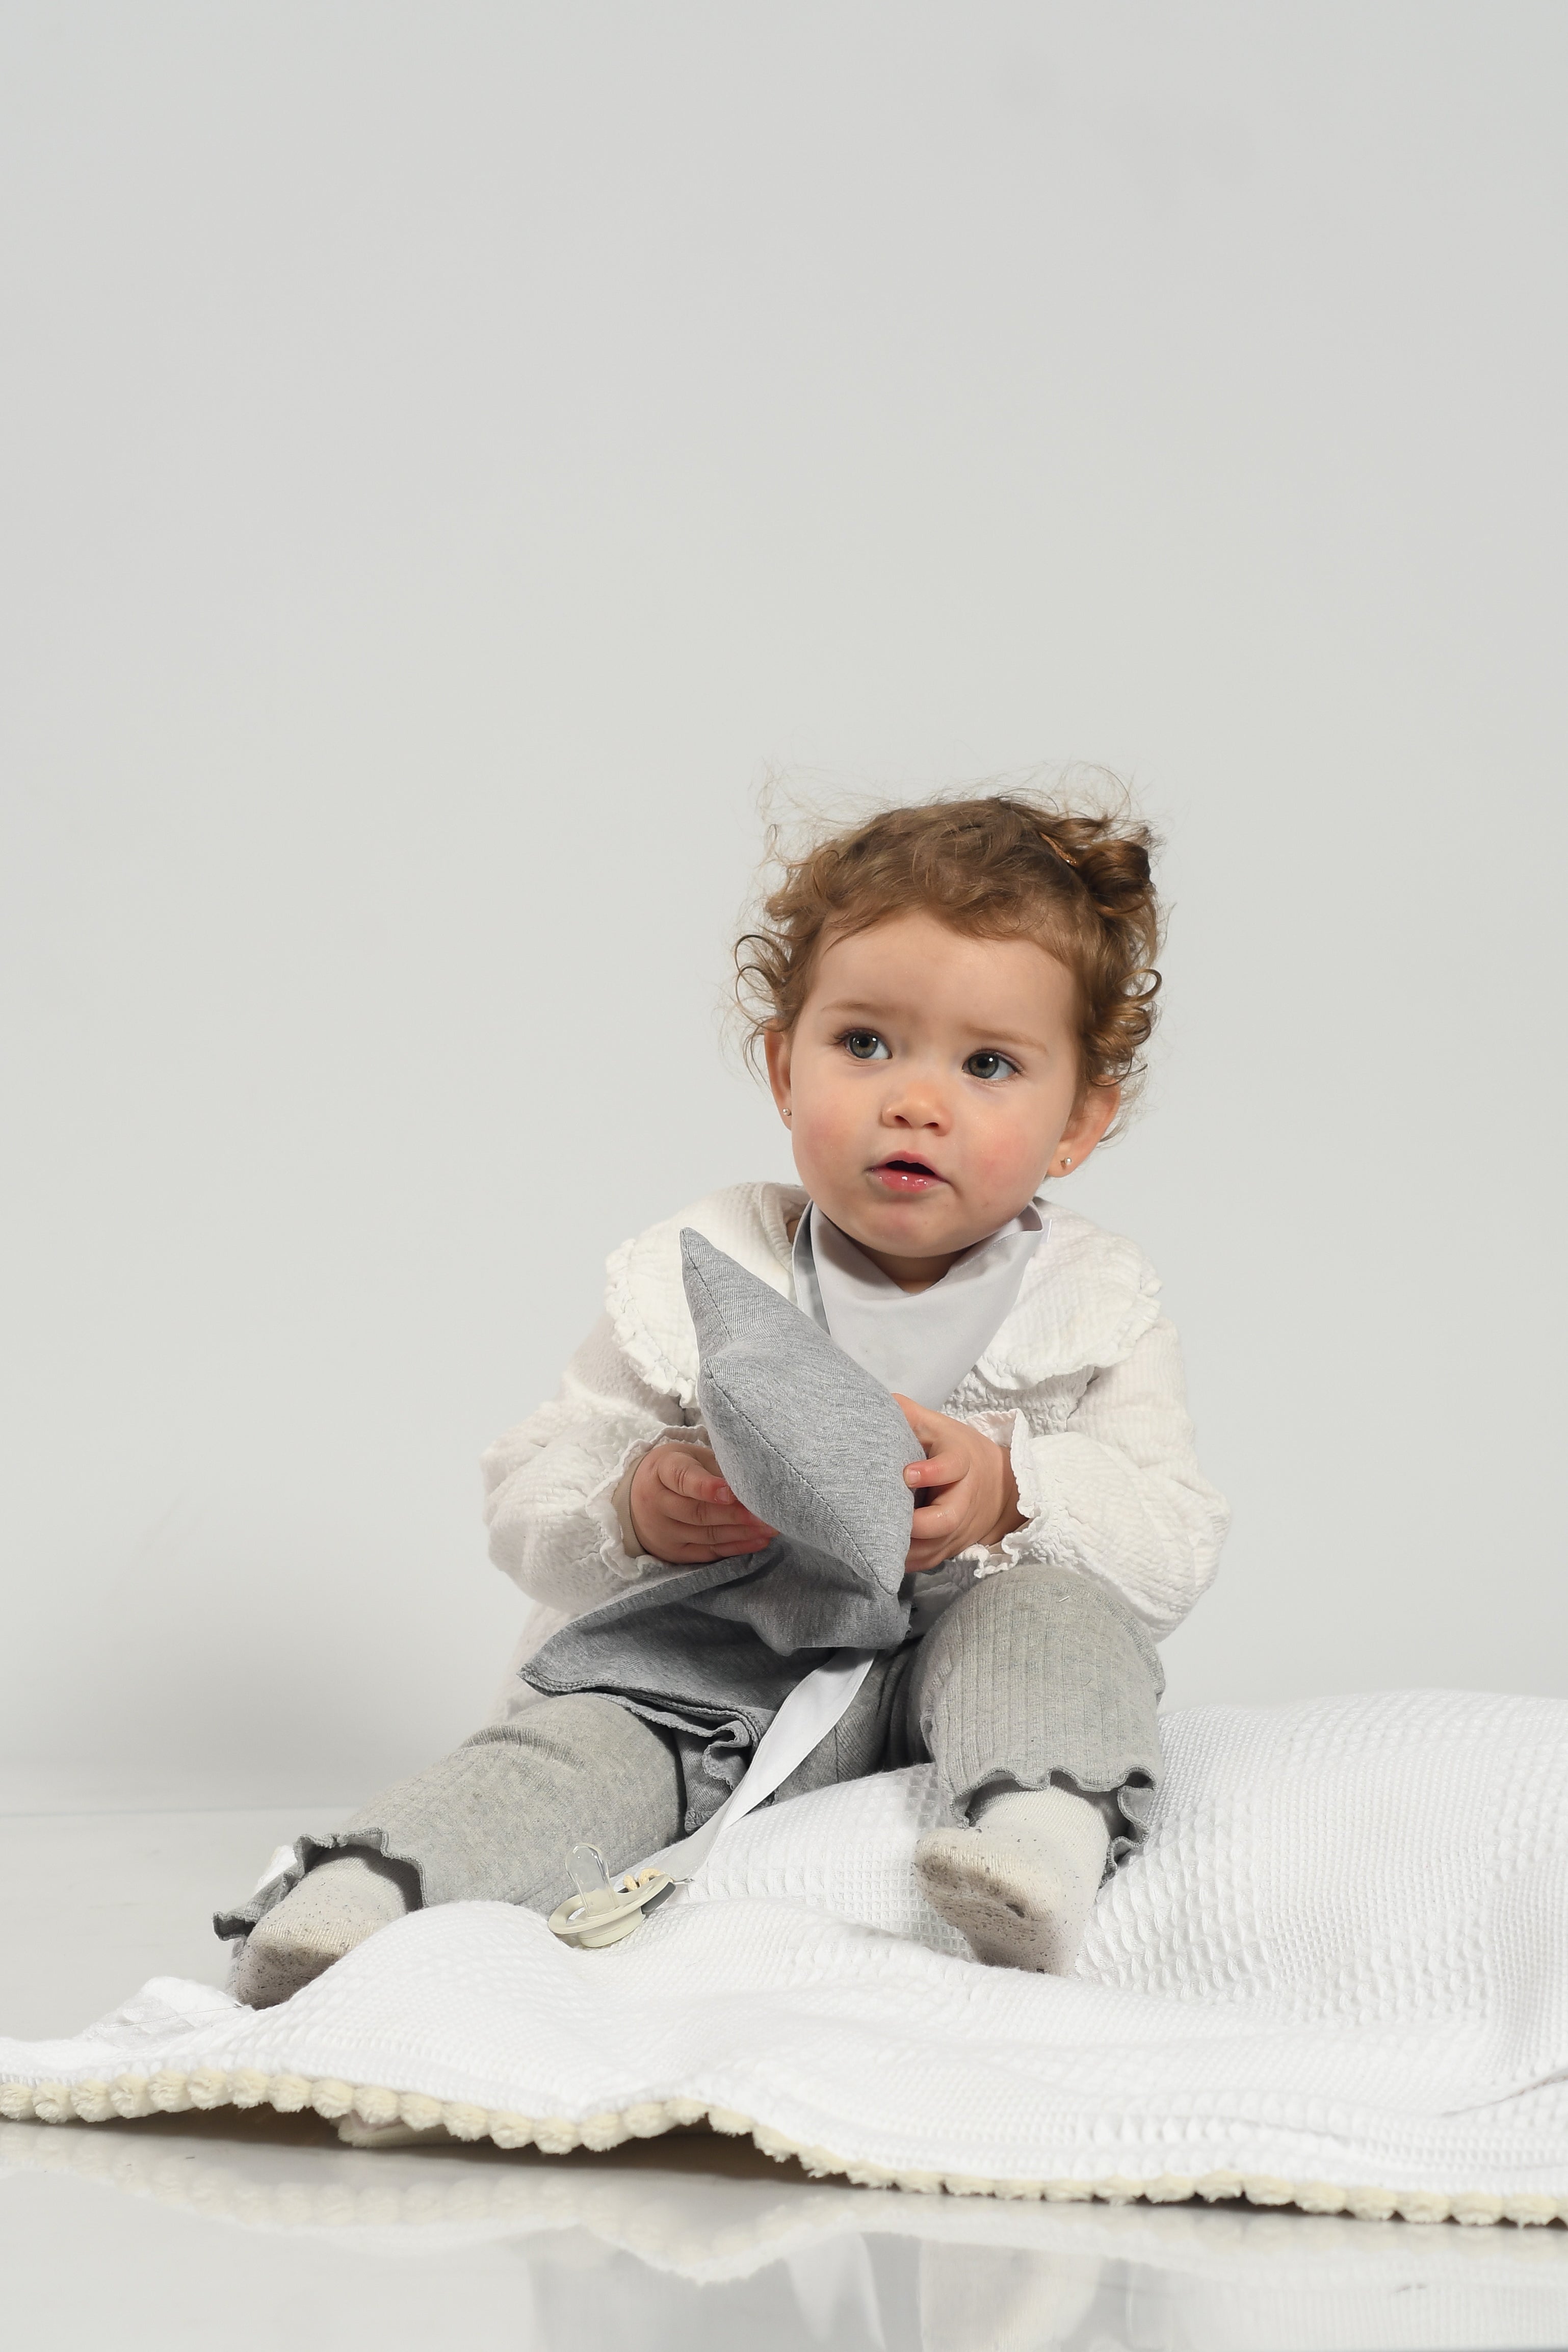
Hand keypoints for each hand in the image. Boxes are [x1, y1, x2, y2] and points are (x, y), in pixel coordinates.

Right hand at [627, 1443, 777, 1564]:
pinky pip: (708, 1553)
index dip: (707, 1487)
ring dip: (742, 1533)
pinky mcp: (674, 1552)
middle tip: (766, 1514)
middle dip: (736, 1515)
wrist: (639, 1497)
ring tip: (771, 1528)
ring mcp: (663, 1532)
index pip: (682, 1478)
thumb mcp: (691, 1457)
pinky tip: (759, 1541)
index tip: (731, 1492)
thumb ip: (717, 1468)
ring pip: (707, 1535)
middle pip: (698, 1512)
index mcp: (661, 1471)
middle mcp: (656, 1503)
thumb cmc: (678, 1469)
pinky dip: (736, 1548)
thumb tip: (755, 1482)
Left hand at [893, 1397, 1024, 1572]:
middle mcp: (963, 1500)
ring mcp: (958, 1528)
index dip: (933, 1472)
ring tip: (872, 1540)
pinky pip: (927, 1562)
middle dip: (917, 1523)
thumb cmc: (958, 1451)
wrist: (999, 1487)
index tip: (906, 1473)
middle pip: (946, 1519)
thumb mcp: (939, 1427)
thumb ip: (911, 1415)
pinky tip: (879, 1556)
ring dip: (904, 1548)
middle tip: (883, 1516)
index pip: (953, 1466)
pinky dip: (905, 1562)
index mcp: (962, 1463)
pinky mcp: (951, 1548)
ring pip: (934, 1547)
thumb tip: (877, 1402)